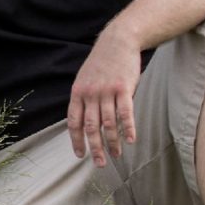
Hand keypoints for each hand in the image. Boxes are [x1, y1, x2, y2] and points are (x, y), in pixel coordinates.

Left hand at [66, 19, 140, 166]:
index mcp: (78, 93)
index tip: (80, 155)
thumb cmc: (102, 62)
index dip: (76, 141)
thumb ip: (83, 99)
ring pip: (109, 124)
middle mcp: (91, 94)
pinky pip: (126, 113)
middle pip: (91, 127)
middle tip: (100, 164)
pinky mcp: (124, 88)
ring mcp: (107, 91)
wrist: (118, 40)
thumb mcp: (85, 78)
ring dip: (113, 142)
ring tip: (117, 155)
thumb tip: (83, 122)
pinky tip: (131, 140)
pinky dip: (128, 128)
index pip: (74, 122)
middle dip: (95, 148)